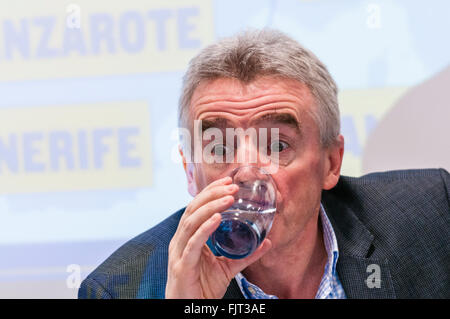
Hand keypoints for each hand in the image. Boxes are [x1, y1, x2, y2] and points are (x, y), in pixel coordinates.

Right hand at [165, 176, 271, 298]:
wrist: (189, 311)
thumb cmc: (202, 288)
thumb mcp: (227, 267)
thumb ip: (246, 255)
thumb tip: (268, 242)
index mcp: (188, 238)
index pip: (196, 207)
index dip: (210, 192)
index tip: (228, 180)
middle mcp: (180, 241)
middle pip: (193, 209)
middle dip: (212, 194)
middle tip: (232, 185)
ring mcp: (179, 252)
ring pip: (192, 221)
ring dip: (211, 206)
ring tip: (229, 198)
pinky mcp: (182, 265)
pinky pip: (193, 242)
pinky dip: (205, 228)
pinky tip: (217, 217)